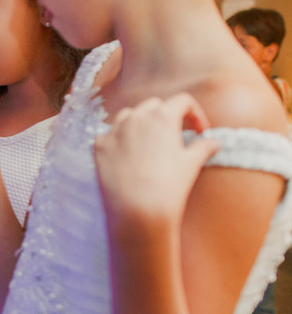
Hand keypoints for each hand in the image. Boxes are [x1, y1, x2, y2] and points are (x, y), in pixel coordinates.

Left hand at [95, 94, 219, 227]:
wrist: (137, 211)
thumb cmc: (168, 187)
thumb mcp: (191, 164)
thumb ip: (203, 147)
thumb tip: (213, 143)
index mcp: (162, 117)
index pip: (182, 101)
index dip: (195, 114)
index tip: (199, 130)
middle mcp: (135, 118)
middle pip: (154, 106)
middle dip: (167, 115)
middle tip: (175, 133)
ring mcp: (114, 131)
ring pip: (128, 116)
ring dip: (140, 122)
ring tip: (149, 140)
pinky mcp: (99, 147)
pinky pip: (108, 134)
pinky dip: (118, 139)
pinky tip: (126, 152)